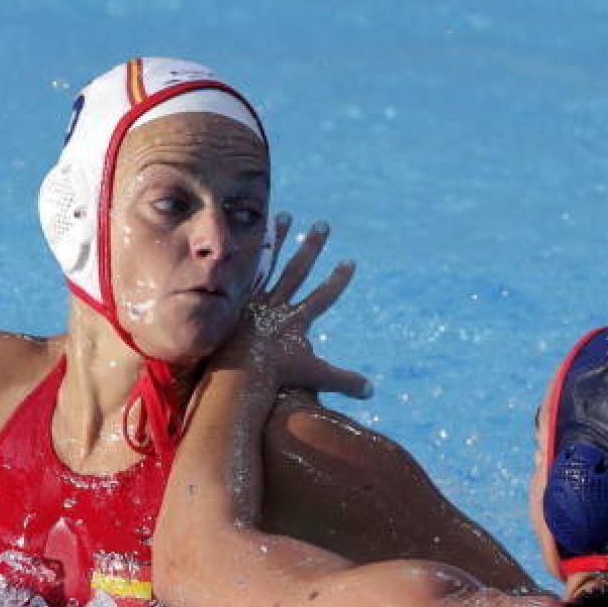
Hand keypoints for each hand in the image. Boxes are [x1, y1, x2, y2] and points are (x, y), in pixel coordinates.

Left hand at [221, 215, 370, 398]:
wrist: (241, 375)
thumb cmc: (278, 378)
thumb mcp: (315, 377)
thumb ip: (343, 381)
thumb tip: (372, 391)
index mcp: (297, 320)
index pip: (324, 295)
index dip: (338, 279)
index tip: (350, 261)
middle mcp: (278, 305)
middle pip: (299, 270)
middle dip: (313, 247)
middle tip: (323, 225)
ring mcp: (255, 301)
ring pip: (269, 262)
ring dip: (277, 238)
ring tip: (283, 215)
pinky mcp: (235, 301)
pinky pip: (242, 271)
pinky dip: (246, 253)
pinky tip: (246, 234)